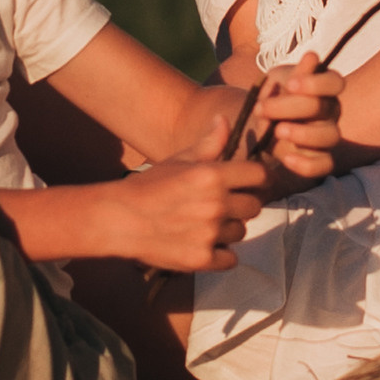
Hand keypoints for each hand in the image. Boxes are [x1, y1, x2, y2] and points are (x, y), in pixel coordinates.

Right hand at [96, 153, 277, 274]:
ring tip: (205, 224)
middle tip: (221, 205)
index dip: (258, 178)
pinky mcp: (203, 259)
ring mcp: (210, 234)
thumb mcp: (178, 160)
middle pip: (255, 206)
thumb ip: (208, 144)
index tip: (250, 183)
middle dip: (242, 205)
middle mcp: (216, 204)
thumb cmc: (149, 185)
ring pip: (241, 232)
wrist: (119, 219)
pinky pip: (230, 259)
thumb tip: (224, 120)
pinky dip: (221, 254)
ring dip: (229, 229)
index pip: (260, 175)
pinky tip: (203, 244)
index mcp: (212, 175)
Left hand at [250, 59, 344, 188]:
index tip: (289, 84)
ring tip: (277, 131)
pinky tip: (286, 158)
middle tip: (260, 108)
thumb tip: (312, 56)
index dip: (315, 83)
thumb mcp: (278, 80)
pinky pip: (324, 165)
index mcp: (325, 88)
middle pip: (324, 108)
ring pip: (331, 137)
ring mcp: (327, 135)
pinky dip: (307, 164)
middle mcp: (331, 111)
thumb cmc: (273, 94)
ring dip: (302, 134)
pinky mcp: (319, 158)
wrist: (259, 123)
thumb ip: (295, 73)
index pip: (335, 82)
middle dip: (290, 107)